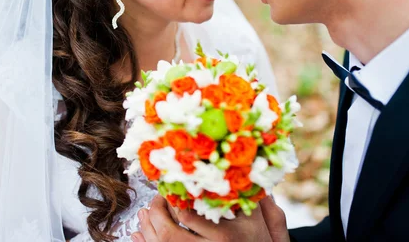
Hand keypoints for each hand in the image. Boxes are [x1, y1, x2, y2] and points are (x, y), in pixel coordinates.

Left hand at [132, 195, 289, 241]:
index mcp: (226, 236)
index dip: (173, 198)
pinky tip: (140, 234)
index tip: (171, 185)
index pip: (189, 214)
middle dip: (156, 213)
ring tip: (145, 213)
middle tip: (156, 200)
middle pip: (169, 234)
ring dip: (148, 228)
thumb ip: (261, 201)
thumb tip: (248, 173)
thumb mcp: (268, 224)